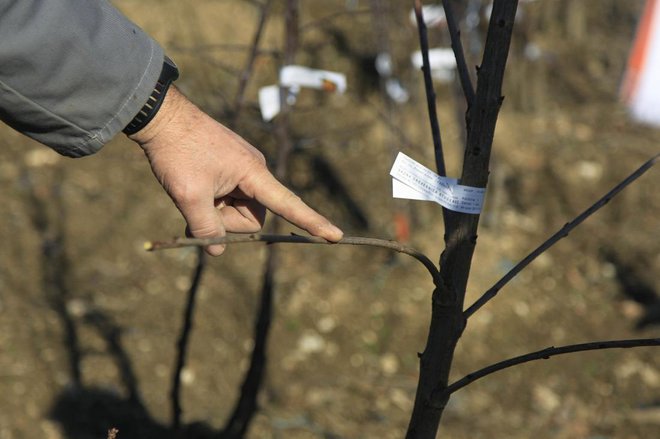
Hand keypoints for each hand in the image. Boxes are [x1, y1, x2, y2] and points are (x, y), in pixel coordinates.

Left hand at [129, 86, 342, 254]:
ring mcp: (240, 168)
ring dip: (215, 210)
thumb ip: (206, 229)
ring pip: (237, 208)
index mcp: (253, 173)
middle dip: (226, 221)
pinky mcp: (228, 166)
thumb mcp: (189, 196)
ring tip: (192, 191)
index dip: (312, 222)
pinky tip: (192, 186)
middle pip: (252, 216)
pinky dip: (210, 201)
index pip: (288, 204)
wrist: (160, 115)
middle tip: (198, 207)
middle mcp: (253, 170)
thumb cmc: (178, 152)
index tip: (335, 236)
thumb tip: (217, 250)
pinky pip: (227, 195)